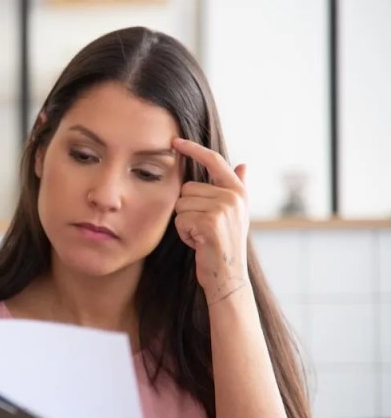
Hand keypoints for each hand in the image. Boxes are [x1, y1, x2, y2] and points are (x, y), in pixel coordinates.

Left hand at [172, 137, 250, 304]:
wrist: (228, 276)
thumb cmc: (224, 245)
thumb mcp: (234, 214)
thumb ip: (236, 187)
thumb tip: (242, 164)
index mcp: (237, 191)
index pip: (214, 160)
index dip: (193, 149)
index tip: (175, 141)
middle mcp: (233, 196)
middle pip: (187, 188)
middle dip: (187, 209)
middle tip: (203, 228)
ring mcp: (223, 208)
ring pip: (180, 204)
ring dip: (184, 223)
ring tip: (202, 236)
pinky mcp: (210, 222)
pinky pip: (180, 219)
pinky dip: (184, 234)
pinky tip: (199, 243)